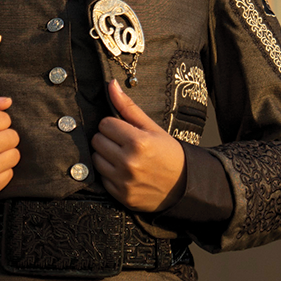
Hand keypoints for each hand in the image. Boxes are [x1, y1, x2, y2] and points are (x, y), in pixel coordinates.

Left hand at [92, 79, 185, 212]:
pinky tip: (123, 172)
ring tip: (122, 157)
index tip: (125, 131)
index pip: (105, 124)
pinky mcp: (121, 195)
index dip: (114, 125)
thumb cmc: (168, 153)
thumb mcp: (152, 127)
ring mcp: (124, 181)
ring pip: (95, 159)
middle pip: (97, 140)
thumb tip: (111, 84)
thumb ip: (128, 107)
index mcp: (138, 142)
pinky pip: (101, 178)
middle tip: (123, 143)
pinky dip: (109, 173)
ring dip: (105, 156)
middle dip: (108, 139)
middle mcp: (129, 162)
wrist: (185, 185)